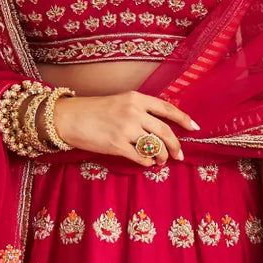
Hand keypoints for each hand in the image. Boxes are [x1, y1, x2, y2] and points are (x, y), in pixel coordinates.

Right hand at [54, 91, 199, 166]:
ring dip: (161, 156)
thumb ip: (140, 110)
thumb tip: (159, 129)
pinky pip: (140, 157)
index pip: (167, 109)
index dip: (184, 119)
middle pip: (165, 131)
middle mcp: (134, 112)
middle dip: (175, 146)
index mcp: (136, 98)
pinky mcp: (116, 145)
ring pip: (154, 146)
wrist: (69, 117)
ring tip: (161, 161)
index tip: (194, 128)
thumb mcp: (120, 102)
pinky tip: (147, 163)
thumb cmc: (93, 111)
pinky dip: (147, 162)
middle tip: (179, 155)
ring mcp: (125, 129)